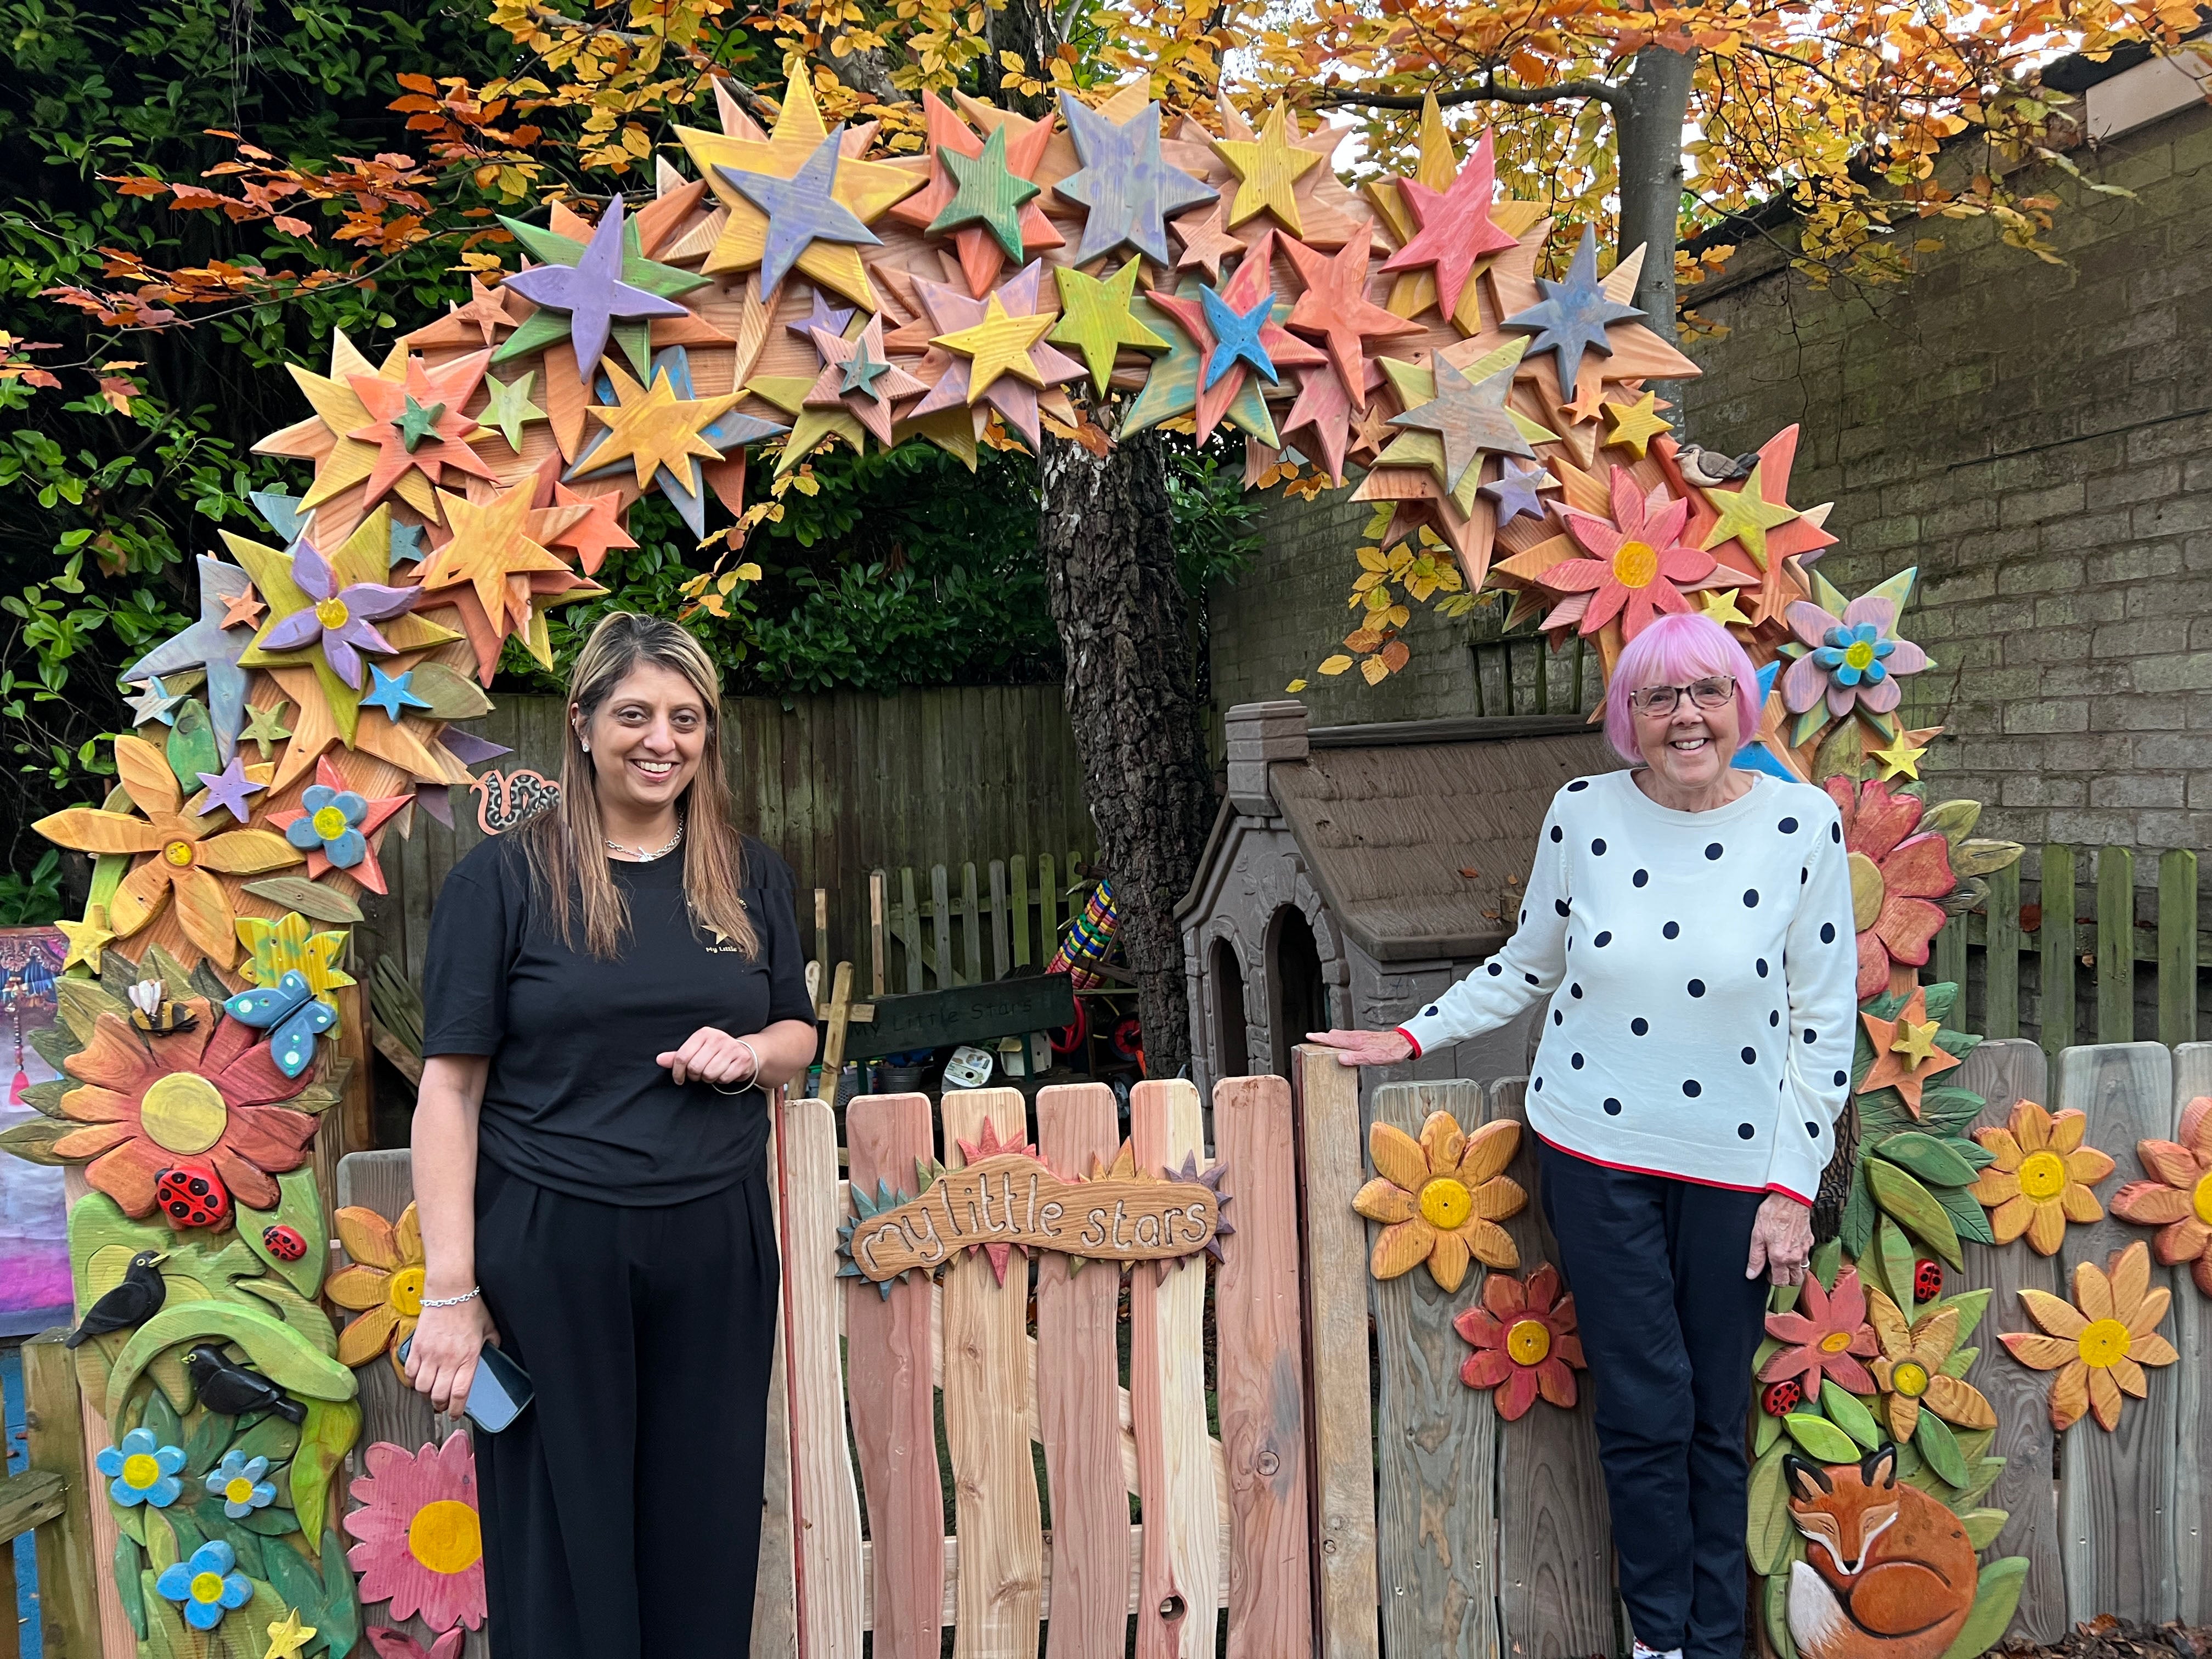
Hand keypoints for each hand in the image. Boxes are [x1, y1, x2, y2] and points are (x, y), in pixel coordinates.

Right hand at [406, 1296, 498, 1417]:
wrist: (449, 1291)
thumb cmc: (470, 1307)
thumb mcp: (489, 1328)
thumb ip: (492, 1344)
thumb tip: (494, 1352)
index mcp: (468, 1358)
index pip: (460, 1393)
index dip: (457, 1409)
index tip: (456, 1414)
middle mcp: (448, 1360)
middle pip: (438, 1395)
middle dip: (440, 1405)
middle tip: (442, 1404)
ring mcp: (430, 1354)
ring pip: (421, 1387)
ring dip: (425, 1394)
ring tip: (430, 1391)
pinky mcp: (416, 1347)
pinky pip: (409, 1372)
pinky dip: (412, 1379)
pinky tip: (419, 1377)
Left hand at [657, 1027, 759, 1086]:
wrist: (744, 1052)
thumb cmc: (715, 1053)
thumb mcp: (696, 1050)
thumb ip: (677, 1056)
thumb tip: (659, 1060)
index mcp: (704, 1033)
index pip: (682, 1056)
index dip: (677, 1072)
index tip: (679, 1079)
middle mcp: (718, 1038)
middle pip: (695, 1067)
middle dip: (695, 1076)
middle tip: (698, 1074)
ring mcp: (732, 1048)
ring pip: (709, 1074)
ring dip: (708, 1079)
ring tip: (711, 1073)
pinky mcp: (742, 1059)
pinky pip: (724, 1078)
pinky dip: (722, 1080)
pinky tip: (724, 1073)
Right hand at [1306, 1027, 1414, 1067]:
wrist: (1403, 1043)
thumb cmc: (1390, 1051)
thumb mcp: (1373, 1058)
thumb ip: (1356, 1059)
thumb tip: (1340, 1058)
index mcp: (1356, 1042)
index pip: (1334, 1039)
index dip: (1321, 1038)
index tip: (1310, 1036)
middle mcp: (1356, 1037)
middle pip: (1335, 1035)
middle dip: (1323, 1036)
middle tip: (1312, 1038)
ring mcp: (1360, 1037)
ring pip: (1341, 1035)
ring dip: (1331, 1037)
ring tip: (1323, 1040)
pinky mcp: (1365, 1038)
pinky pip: (1348, 1037)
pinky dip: (1340, 1038)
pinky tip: (1342, 1042)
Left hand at [1747, 1192, 1812, 1286]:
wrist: (1789, 1198)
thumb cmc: (1772, 1213)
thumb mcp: (1757, 1235)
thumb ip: (1756, 1258)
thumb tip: (1751, 1274)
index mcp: (1780, 1257)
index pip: (1780, 1282)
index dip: (1772, 1279)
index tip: (1767, 1271)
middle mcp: (1795, 1257)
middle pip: (1795, 1280)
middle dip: (1786, 1278)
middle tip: (1776, 1268)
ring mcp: (1805, 1249)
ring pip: (1803, 1270)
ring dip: (1794, 1270)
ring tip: (1784, 1260)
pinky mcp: (1810, 1241)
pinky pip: (1807, 1257)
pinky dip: (1800, 1258)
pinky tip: (1791, 1248)